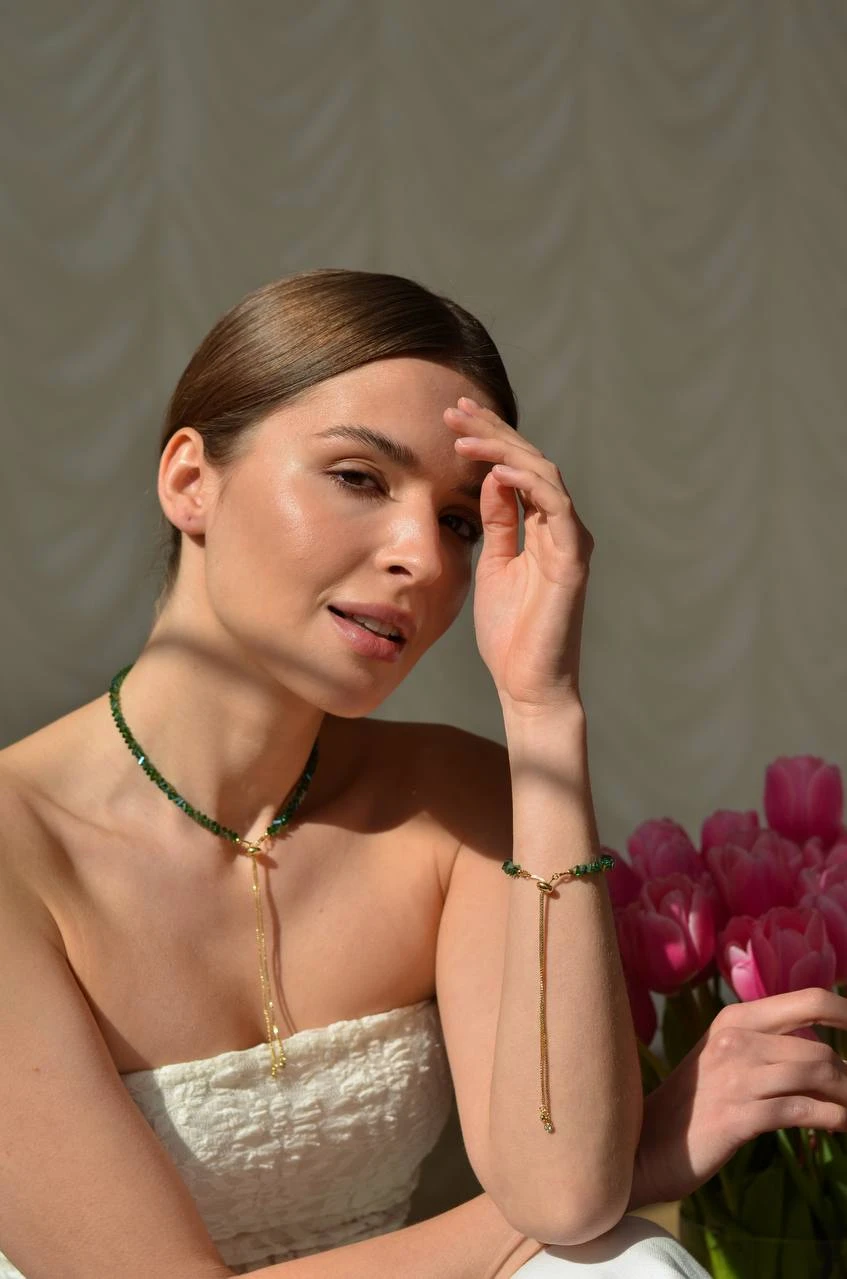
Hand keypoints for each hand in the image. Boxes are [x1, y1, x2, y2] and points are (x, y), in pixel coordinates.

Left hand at [444, 397, 593, 713]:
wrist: (528, 685)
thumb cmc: (510, 635)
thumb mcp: (493, 566)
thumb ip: (497, 524)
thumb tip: (491, 481)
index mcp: (541, 529)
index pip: (516, 470)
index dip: (488, 441)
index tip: (452, 419)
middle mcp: (561, 528)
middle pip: (529, 462)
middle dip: (492, 431)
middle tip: (454, 407)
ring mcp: (570, 541)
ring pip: (543, 473)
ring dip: (503, 448)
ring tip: (464, 434)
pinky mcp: (572, 559)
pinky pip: (556, 506)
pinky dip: (528, 482)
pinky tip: (496, 470)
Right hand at [631, 987, 846, 1207]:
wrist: (645, 1147)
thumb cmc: (694, 1106)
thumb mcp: (727, 1061)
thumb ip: (770, 1049)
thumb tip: (827, 1055)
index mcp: (736, 1019)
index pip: (809, 1000)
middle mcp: (736, 1038)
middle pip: (821, 1047)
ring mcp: (736, 1076)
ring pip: (817, 1073)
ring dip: (845, 1097)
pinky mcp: (738, 1115)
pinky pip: (803, 1111)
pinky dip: (833, 1119)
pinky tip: (840, 1126)